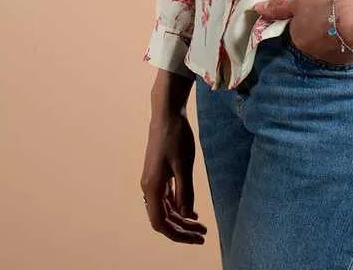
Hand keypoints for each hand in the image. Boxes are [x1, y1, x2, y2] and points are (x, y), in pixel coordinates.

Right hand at [140, 107, 207, 244]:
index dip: (177, 234)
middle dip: (182, 229)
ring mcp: (153, 180)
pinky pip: (167, 197)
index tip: (195, 238)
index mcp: (153, 187)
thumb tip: (186, 215)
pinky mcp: (159, 174)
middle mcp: (149, 187)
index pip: (161, 223)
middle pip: (164, 218)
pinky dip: (179, 206)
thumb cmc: (176, 136)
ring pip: (165, 208)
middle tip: (203, 234)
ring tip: (200, 225)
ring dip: (182, 219)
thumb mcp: (184, 165)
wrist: (167, 113)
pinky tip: (191, 211)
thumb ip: (185, 191)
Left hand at [252, 0, 352, 63]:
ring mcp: (327, 59)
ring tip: (339, 27)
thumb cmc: (324, 8)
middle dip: (315, 34)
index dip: (303, 25)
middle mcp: (309, 53)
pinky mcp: (344, 61)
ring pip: (325, 50)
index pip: (295, 35)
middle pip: (310, 44)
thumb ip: (278, 8)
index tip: (311, 17)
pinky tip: (349, 35)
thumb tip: (255, 9)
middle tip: (325, 20)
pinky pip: (340, 54)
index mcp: (297, 39)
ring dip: (329, 42)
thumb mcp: (299, 3)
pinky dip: (342, 46)